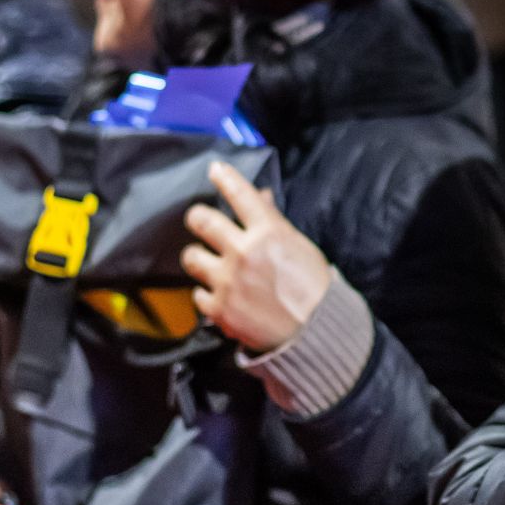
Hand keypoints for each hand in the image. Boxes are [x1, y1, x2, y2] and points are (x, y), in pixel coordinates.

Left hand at [181, 160, 331, 353]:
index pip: (239, 194)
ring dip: (198, 257)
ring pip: (191, 257)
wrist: (313, 334)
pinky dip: (207, 293)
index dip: (224, 177)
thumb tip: (260, 197)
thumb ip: (273, 221)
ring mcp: (228, 281)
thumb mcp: (299, 247)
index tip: (215, 170)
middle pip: (201, 221)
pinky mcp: (219, 309)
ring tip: (207, 263)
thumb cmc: (312, 288)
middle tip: (199, 219)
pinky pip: (197, 293)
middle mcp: (244, 253)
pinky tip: (220, 295)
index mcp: (268, 233)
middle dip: (197, 217)